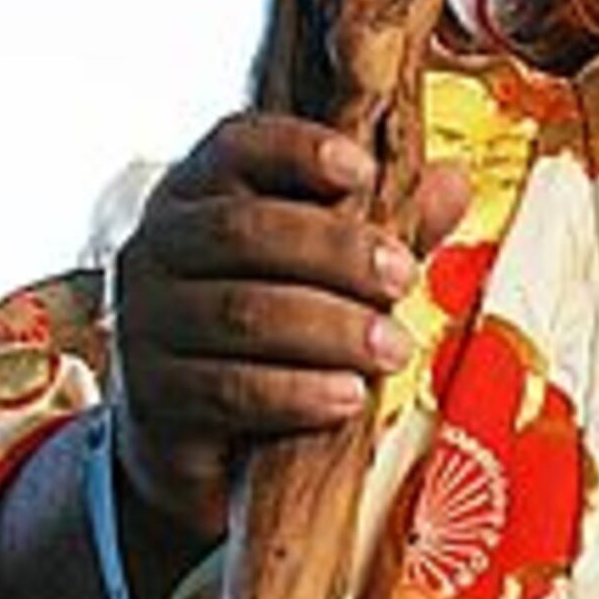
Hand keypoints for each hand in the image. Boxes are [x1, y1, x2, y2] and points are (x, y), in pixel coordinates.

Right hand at [106, 113, 477, 544]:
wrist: (200, 452)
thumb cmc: (268, 343)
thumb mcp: (326, 278)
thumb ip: (381, 228)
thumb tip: (453, 182)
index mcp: (195, 197)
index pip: (234, 147)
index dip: (296, 149)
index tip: (363, 168)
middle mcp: (156, 249)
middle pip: (242, 231)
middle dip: (333, 250)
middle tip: (403, 277)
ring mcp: (145, 323)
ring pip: (240, 313)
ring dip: (328, 328)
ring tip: (395, 349)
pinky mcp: (155, 398)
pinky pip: (227, 389)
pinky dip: (295, 392)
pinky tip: (348, 397)